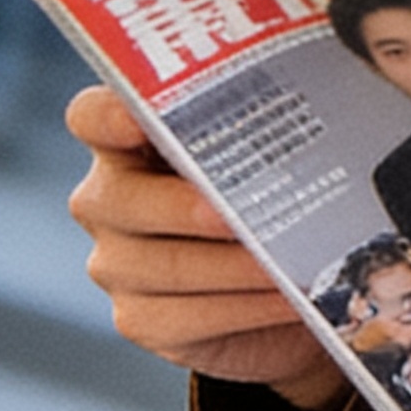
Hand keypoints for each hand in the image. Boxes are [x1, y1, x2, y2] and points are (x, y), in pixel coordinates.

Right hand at [64, 87, 340, 404]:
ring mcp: (117, 263)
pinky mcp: (141, 319)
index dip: (108, 117)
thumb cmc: (267, 185)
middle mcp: (108, 200)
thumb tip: (319, 91)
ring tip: (293, 261)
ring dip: (236, 266)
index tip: (142, 120)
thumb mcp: (262, 143)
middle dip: (185, 207)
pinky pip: (188, 317)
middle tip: (238, 216)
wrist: (276, 274)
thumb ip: (264, 120)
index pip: (92, 117)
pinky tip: (292, 296)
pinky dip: (248, 307)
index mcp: (128, 139)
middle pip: (122, 200)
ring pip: (165, 266)